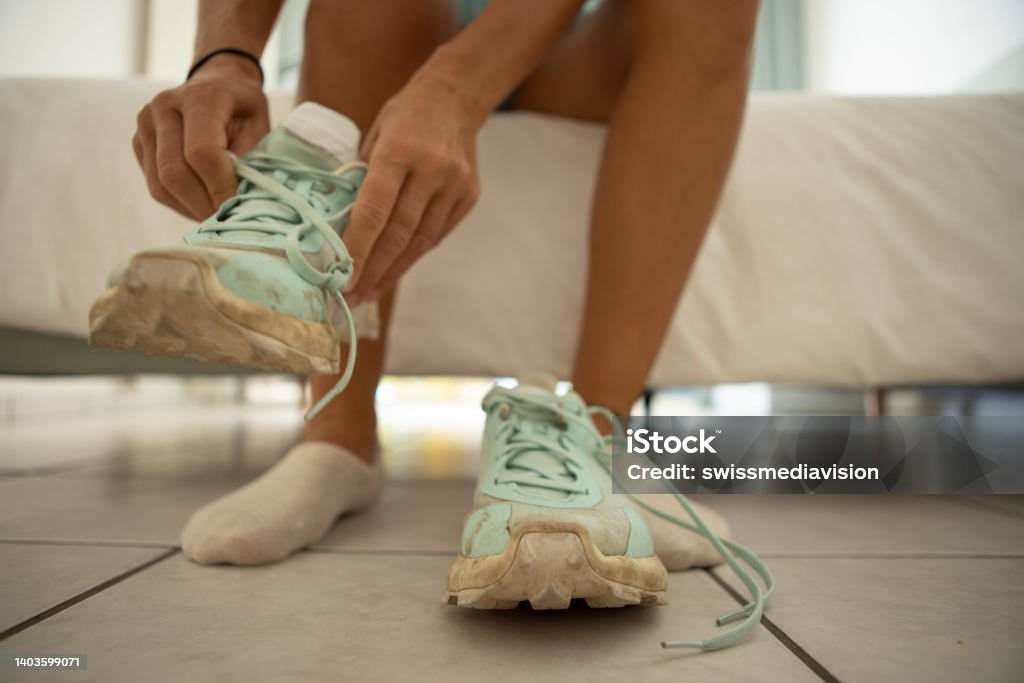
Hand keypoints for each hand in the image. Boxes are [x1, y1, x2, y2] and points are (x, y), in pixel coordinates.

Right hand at [133, 58, 269, 219]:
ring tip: (216, 219)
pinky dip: (179, 204)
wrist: (219, 83)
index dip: (220, 188)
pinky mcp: (138, 142)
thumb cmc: (245, 108)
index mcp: (199, 97)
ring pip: (160, 184)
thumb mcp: (260, 127)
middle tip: (228, 222)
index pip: (201, 153)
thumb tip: (242, 203)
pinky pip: (154, 185)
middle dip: (204, 205)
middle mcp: (164, 106)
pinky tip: (201, 206)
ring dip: (190, 209)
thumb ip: (251, 160)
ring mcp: (146, 123)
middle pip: (175, 172)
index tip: (238, 211)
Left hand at [344, 73, 481, 303]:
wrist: (456, 98)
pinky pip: (437, 233)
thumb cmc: (404, 117)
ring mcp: (454, 184)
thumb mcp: (374, 135)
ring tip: (370, 292)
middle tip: (351, 296)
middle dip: (373, 270)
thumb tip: (338, 226)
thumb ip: (361, 177)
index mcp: (399, 149)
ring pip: (421, 240)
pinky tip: (395, 269)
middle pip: (399, 233)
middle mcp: (431, 169)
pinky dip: (414, 254)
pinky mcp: (469, 196)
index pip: (374, 209)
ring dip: (393, 271)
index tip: (342, 277)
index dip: (358, 248)